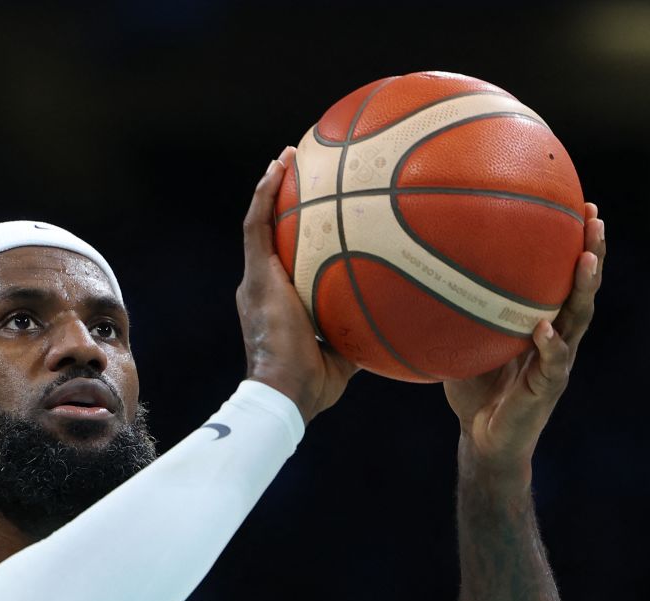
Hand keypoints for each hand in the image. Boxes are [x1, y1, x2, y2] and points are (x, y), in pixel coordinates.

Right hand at [237, 146, 357, 423]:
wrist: (285, 394)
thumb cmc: (312, 385)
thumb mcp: (343, 356)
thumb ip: (360, 334)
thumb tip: (393, 322)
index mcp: (278, 303)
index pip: (285, 260)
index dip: (295, 234)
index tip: (313, 211)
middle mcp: (262, 285)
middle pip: (270, 235)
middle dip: (282, 203)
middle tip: (301, 173)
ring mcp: (257, 280)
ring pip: (259, 223)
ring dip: (271, 188)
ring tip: (287, 157)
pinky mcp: (256, 277)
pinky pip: (257, 226)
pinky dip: (266, 195)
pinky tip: (278, 167)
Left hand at [444, 203, 605, 480]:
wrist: (483, 438)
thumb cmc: (473, 388)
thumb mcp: (462, 342)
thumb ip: (453, 312)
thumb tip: (414, 271)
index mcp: (542, 321)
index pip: (562, 274)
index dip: (573, 241)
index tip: (577, 203)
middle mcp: (558, 336)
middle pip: (582, 287)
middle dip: (592, 250)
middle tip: (593, 216)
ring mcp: (557, 362)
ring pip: (578, 319)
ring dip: (584, 289)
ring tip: (587, 259)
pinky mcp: (547, 389)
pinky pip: (553, 364)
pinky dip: (550, 346)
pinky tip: (544, 329)